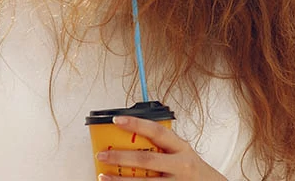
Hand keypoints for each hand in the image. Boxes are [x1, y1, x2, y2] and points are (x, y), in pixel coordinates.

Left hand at [95, 116, 226, 180]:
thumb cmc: (193, 169)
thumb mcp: (183, 152)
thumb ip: (163, 146)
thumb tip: (130, 138)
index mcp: (182, 148)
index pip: (157, 131)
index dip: (136, 124)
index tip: (117, 120)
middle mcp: (181, 166)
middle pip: (146, 160)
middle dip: (120, 157)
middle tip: (101, 155)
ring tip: (103, 176)